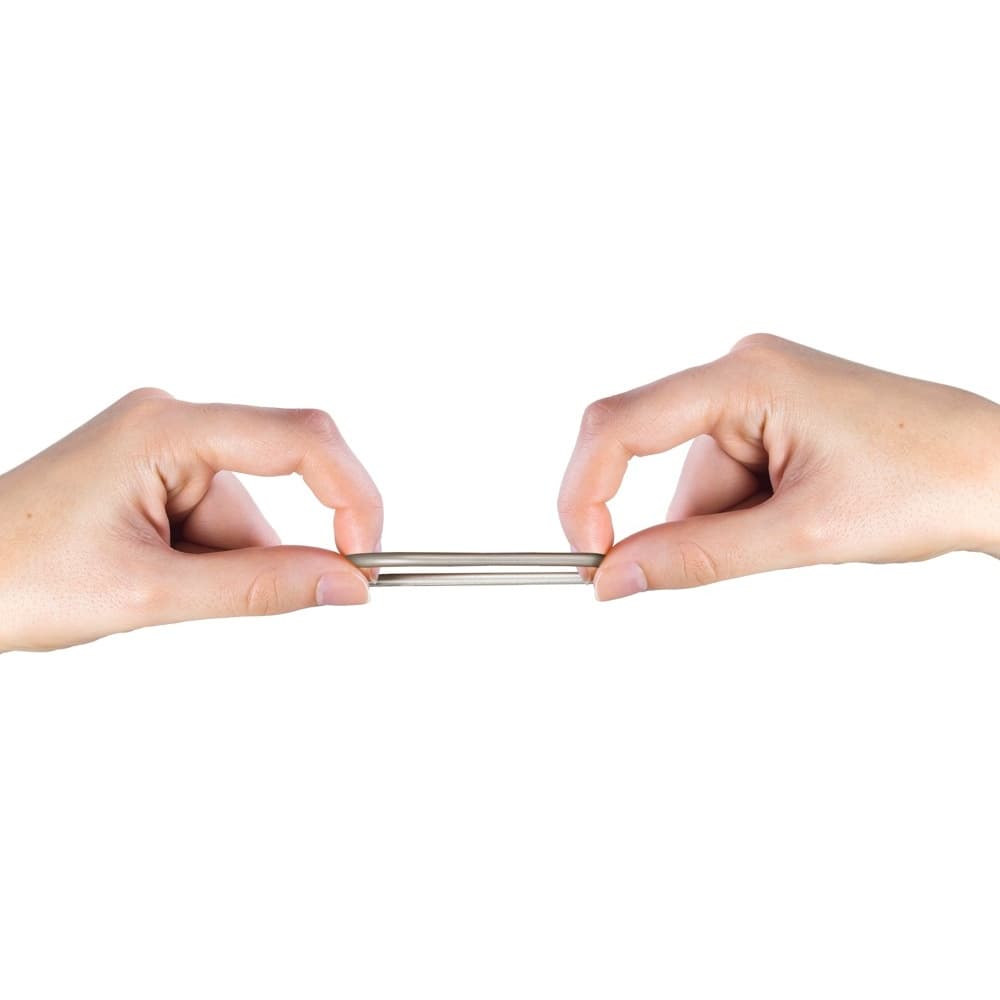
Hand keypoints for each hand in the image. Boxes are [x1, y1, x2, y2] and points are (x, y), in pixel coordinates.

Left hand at [0, 389, 381, 650]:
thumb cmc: (15, 576)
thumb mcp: (152, 593)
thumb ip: (260, 588)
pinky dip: (205, 561)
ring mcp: (160, 444)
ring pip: (243, 516)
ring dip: (222, 567)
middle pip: (269, 487)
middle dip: (257, 554)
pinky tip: (148, 578)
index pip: (299, 439)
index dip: (351, 494)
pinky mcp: (155, 471)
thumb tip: (345, 584)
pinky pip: (216, 519)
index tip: (365, 557)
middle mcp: (168, 420)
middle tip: (211, 599)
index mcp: (166, 427)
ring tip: (147, 592)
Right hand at [559, 335, 999, 599]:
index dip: (586, 492)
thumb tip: (616, 577)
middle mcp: (742, 371)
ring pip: (695, 484)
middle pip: (661, 462)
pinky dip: (747, 516)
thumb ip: (697, 558)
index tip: (589, 555)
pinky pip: (725, 480)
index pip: (620, 425)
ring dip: (730, 527)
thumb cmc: (928, 481)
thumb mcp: (801, 534)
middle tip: (747, 556)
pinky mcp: (772, 417)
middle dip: (690, 525)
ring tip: (808, 529)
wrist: (998, 473)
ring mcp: (758, 393)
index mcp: (744, 376)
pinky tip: (805, 516)